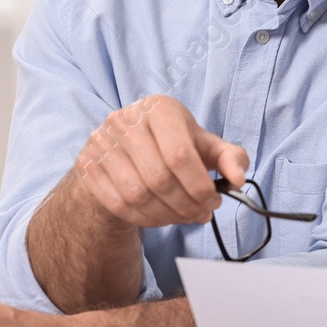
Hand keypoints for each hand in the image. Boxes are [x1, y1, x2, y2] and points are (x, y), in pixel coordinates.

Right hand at [75, 94, 247, 227]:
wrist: (124, 149)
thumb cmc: (173, 145)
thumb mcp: (205, 145)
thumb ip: (230, 158)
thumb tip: (239, 179)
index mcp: (160, 109)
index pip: (180, 155)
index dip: (200, 186)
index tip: (214, 203)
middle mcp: (125, 121)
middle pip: (159, 178)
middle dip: (186, 205)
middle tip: (201, 215)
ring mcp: (101, 143)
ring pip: (137, 194)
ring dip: (167, 214)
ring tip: (184, 217)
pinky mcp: (87, 165)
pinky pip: (118, 204)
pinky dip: (145, 218)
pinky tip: (161, 217)